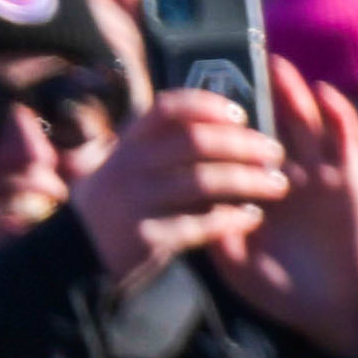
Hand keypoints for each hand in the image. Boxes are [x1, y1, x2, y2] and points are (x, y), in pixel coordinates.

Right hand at [72, 88, 287, 292]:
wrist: (79, 253)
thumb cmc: (125, 198)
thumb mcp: (132, 162)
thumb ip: (168, 142)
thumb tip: (232, 118)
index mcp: (131, 142)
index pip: (169, 108)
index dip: (209, 105)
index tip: (241, 114)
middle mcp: (131, 166)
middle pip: (196, 142)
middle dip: (244, 144)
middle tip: (276, 153)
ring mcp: (137, 202)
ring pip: (204, 181)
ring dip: (249, 181)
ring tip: (278, 184)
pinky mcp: (147, 238)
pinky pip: (200, 224)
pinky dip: (232, 219)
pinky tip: (253, 216)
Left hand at [217, 55, 357, 354]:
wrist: (334, 310)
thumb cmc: (286, 289)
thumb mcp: (237, 265)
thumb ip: (215, 234)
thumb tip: (186, 203)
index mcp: (259, 194)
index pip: (238, 151)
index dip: (222, 126)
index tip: (199, 100)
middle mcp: (289, 177)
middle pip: (270, 127)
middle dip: (255, 96)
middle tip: (236, 62)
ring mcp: (322, 174)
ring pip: (305, 124)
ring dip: (292, 93)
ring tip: (274, 64)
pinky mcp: (351, 179)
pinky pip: (345, 139)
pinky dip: (337, 114)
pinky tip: (323, 92)